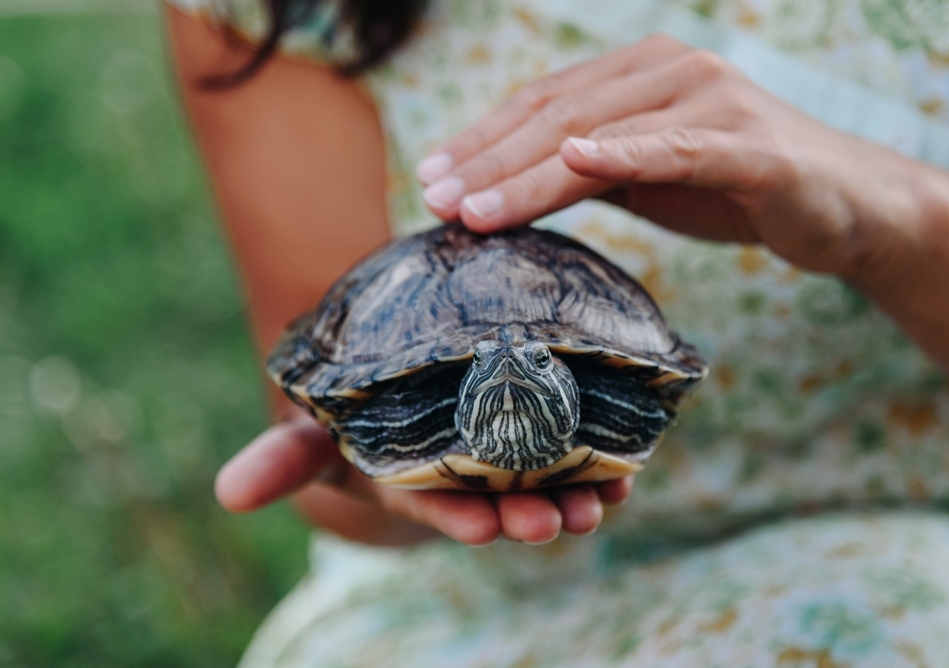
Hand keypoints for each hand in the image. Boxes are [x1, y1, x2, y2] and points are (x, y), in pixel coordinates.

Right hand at [215, 416, 632, 546]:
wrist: (397, 387)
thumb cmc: (348, 419)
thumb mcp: (314, 435)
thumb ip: (282, 460)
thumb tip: (227, 495)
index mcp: (413, 480)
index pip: (435, 504)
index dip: (456, 517)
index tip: (483, 528)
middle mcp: (464, 474)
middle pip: (500, 497)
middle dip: (527, 514)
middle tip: (554, 524)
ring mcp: (505, 455)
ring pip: (544, 477)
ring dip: (575, 493)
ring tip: (603, 501)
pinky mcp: (538, 424)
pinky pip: (574, 444)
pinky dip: (601, 457)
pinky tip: (628, 464)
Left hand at [418, 34, 926, 278]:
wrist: (844, 207)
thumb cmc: (738, 188)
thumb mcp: (649, 177)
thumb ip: (592, 171)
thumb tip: (514, 189)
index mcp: (639, 74)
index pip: (542, 104)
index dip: (481, 141)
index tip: (430, 177)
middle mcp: (669, 71)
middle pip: (557, 116)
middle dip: (487, 161)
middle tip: (432, 197)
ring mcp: (710, 100)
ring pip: (598, 135)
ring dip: (528, 173)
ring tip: (472, 207)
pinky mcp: (747, 143)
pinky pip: (674, 147)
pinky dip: (623, 154)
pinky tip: (576, 163)